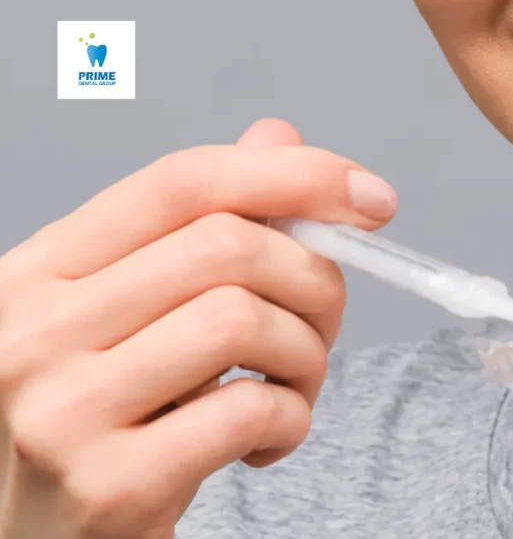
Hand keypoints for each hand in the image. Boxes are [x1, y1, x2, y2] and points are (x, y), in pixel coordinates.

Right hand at [0, 119, 396, 538]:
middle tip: (323, 323)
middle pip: (227, 245)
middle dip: (315, 280)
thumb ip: (198, 227)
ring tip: (292, 387)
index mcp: (38, 269)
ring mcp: (62, 408)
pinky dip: (293, 420)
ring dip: (307, 355)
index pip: (179, 182)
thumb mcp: (127, 314)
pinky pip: (250, 411)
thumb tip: (279, 138)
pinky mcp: (110, 484)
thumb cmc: (97, 419)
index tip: (369, 196)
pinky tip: (267, 441)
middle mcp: (33, 328)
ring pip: (244, 320)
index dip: (290, 174)